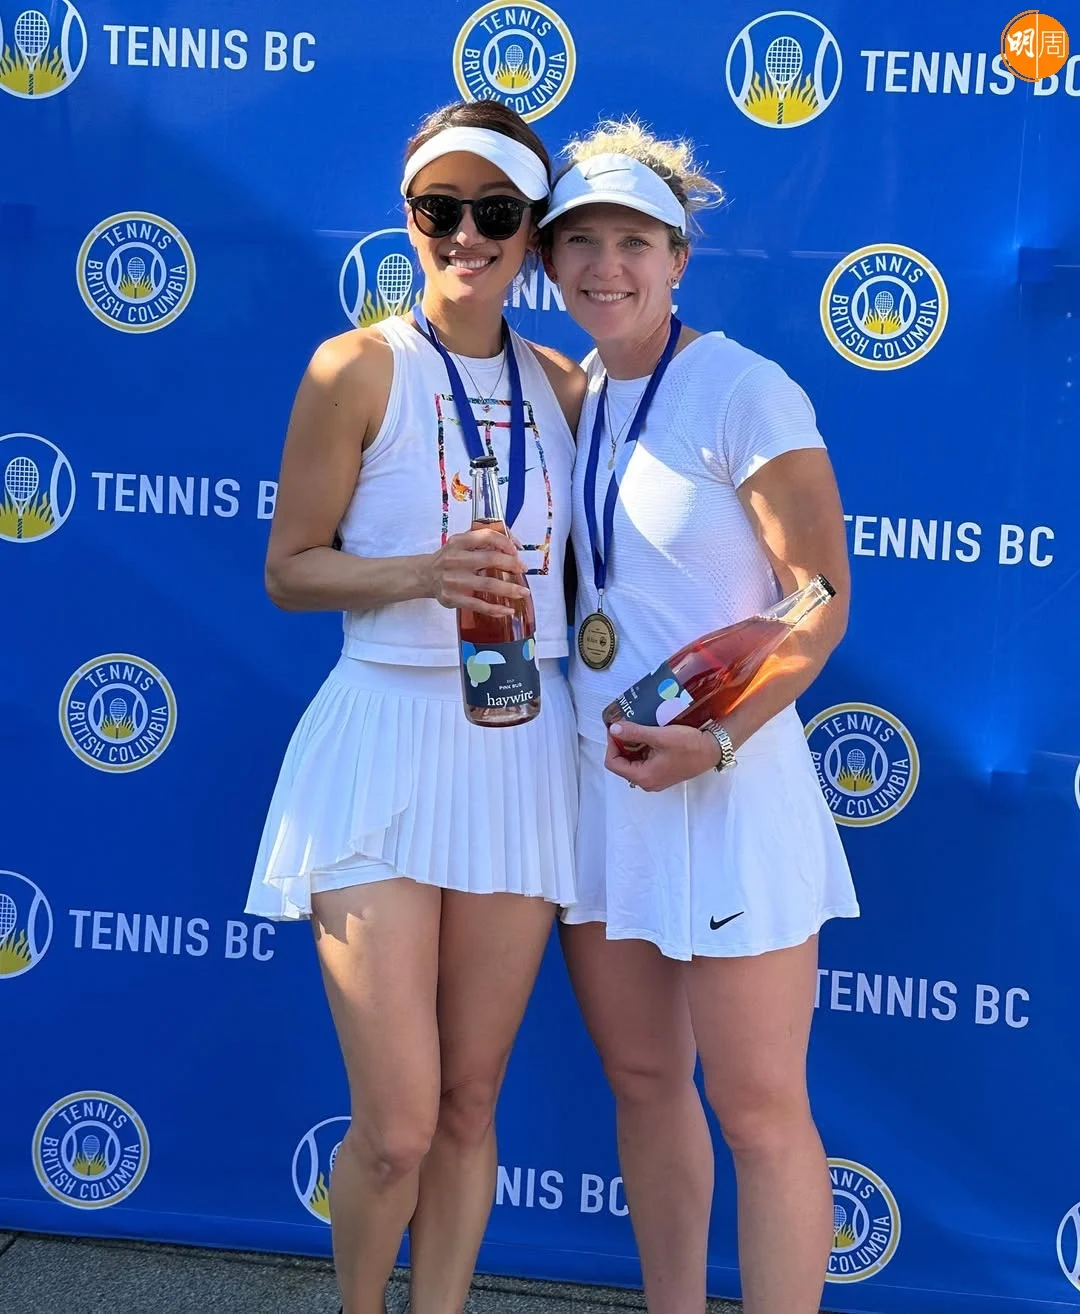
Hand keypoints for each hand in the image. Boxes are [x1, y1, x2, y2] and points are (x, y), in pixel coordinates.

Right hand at [427, 528, 527, 617]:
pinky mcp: (452, 598)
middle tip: (523, 570)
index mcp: (458, 542)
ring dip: (509, 589)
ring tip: (523, 592)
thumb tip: (516, 545)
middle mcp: (454, 559)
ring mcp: (453, 580)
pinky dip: (495, 609)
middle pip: (490, 559)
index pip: (486, 536)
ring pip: (487, 584)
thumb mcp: (462, 543)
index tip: (516, 551)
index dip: (505, 542)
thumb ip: (485, 541)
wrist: (426, 575)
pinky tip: (508, 610)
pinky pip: (478, 605)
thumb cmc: (451, 558)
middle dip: (512, 564)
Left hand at [605, 721, 720, 791]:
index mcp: (643, 777)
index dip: (611, 744)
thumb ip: (634, 733)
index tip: (616, 728)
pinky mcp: (662, 773)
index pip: (613, 763)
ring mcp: (655, 779)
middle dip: (621, 745)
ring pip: (633, 762)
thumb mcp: (659, 736)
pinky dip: (642, 750)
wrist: (712, 750)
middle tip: (625, 727)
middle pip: (622, 764)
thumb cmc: (689, 745)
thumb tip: (614, 729)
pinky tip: (647, 736)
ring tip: (636, 729)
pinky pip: (644, 762)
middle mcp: (647, 782)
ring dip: (631, 746)